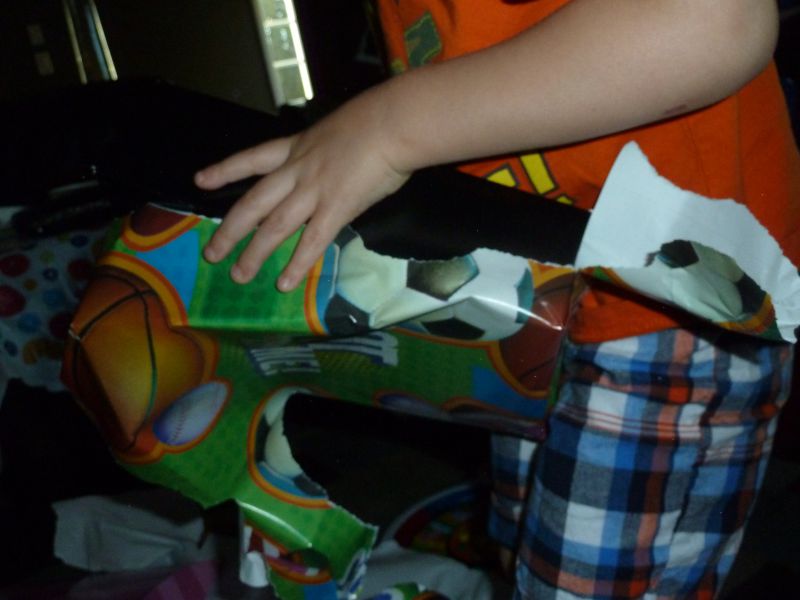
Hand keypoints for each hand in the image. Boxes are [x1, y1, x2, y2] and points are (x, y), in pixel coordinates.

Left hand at [195, 87, 410, 290]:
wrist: (392, 123)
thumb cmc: (376, 120)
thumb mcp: (337, 129)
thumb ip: (326, 152)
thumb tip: (330, 168)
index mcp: (296, 147)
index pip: (252, 159)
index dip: (225, 171)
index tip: (200, 181)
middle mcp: (296, 171)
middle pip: (253, 203)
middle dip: (230, 230)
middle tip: (212, 254)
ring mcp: (313, 191)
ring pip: (274, 226)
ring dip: (254, 254)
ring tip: (238, 276)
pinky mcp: (336, 208)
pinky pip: (312, 241)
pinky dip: (296, 264)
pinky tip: (284, 283)